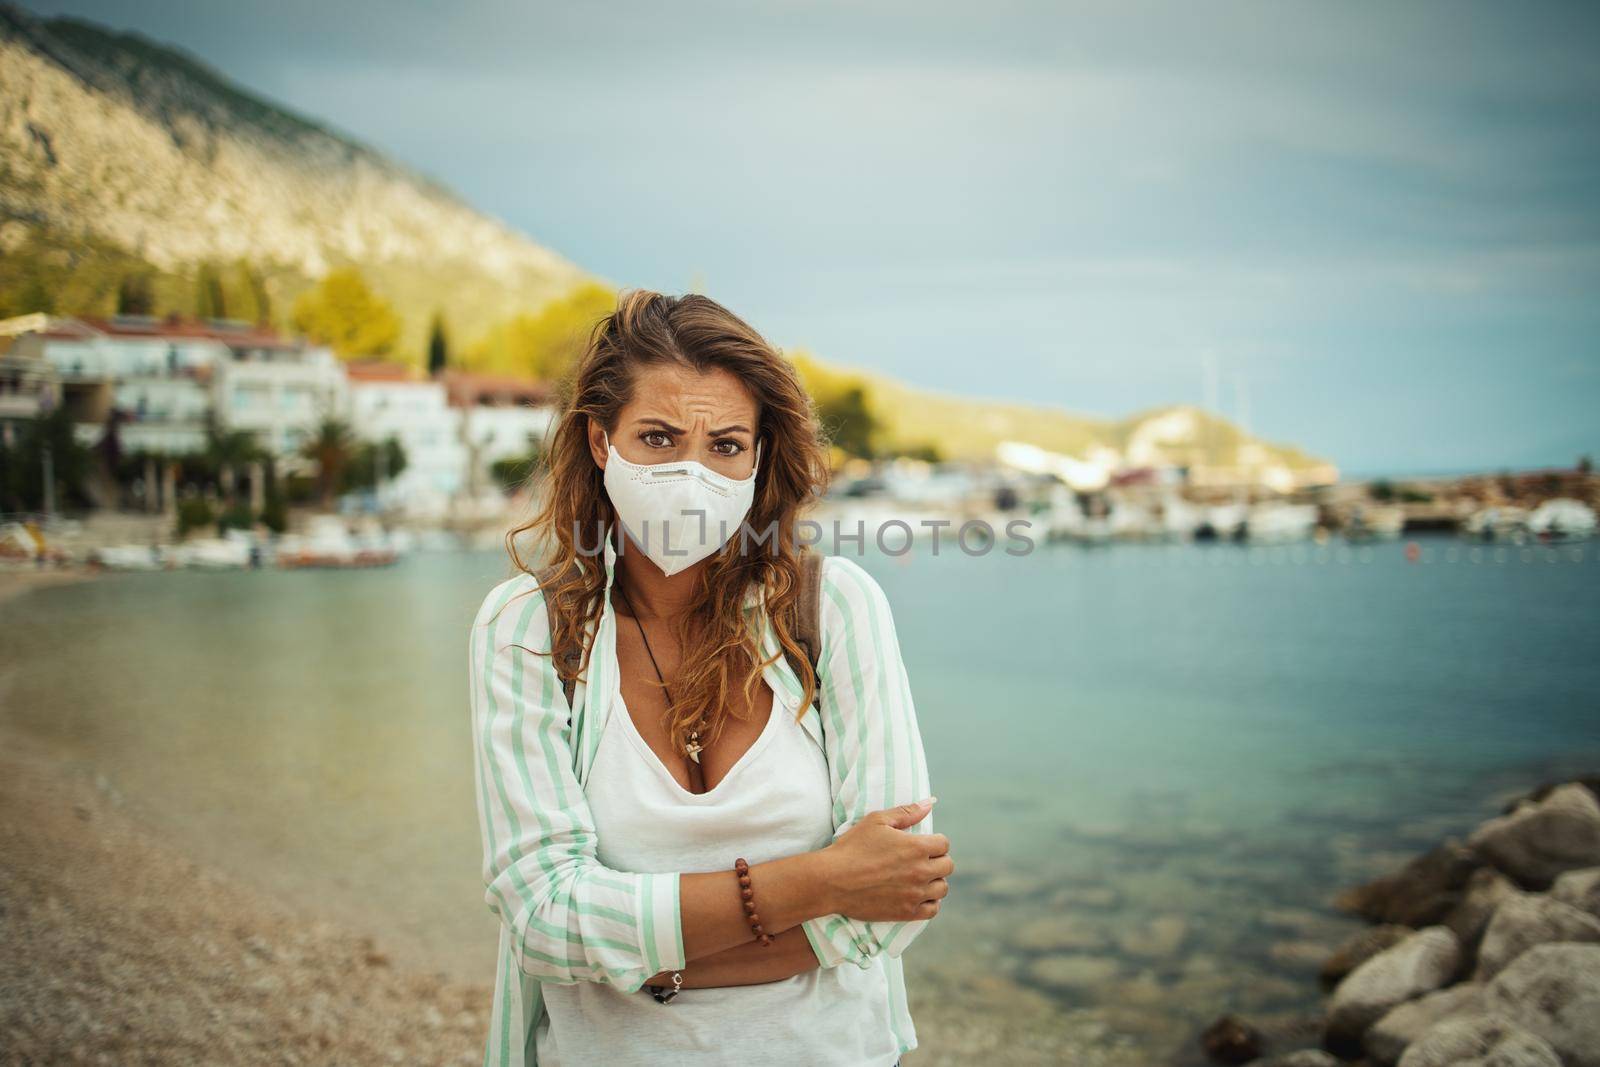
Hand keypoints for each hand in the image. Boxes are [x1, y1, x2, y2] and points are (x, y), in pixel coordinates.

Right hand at [819, 797, 952, 921]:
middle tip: (922, 860)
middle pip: (947, 866)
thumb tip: (930, 803)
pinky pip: (932, 910)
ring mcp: (914, 894)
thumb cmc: (852, 847)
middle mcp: (920, 872)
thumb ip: (907, 812)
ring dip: (935, 881)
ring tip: (920, 878)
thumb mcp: (877, 821)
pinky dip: (930, 903)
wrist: (832, 880)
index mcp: (916, 847)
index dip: (935, 842)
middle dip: (937, 860)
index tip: (924, 844)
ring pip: (942, 889)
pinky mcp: (906, 912)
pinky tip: (918, 895)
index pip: (944, 844)